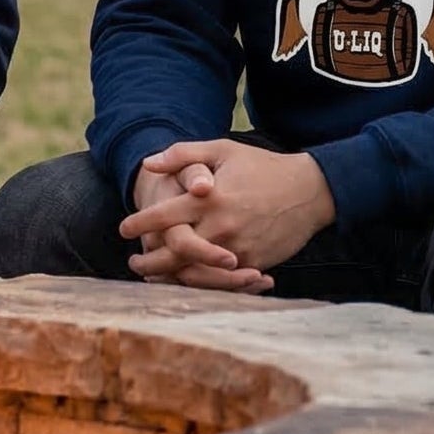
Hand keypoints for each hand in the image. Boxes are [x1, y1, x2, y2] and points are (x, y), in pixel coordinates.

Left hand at [127, 158, 273, 291]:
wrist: (310, 191)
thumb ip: (182, 155)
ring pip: (197, 272)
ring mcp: (240, 248)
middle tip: (133, 261)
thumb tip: (148, 164)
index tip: (123, 228)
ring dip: (172, 277)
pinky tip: (185, 281)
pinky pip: (222, 280)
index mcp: (210, 198)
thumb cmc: (261, 167)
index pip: (165, 216)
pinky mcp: (255, 263)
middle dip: (150, 260)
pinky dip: (201, 283)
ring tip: (153, 275)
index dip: (140, 223)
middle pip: (176, 252)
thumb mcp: (222, 150)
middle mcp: (222, 226)